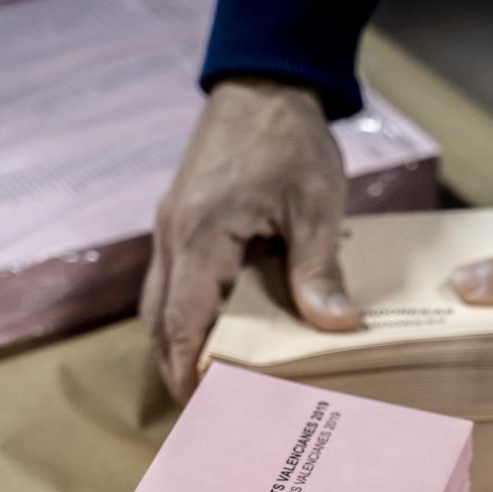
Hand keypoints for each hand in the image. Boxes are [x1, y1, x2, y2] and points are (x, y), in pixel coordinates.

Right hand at [141, 79, 359, 400]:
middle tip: (208, 408)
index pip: (182, 320)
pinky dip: (184, 311)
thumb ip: (319, 268)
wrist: (264, 83)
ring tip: (210, 378)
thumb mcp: (317, 206)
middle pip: (158, 319)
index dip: (188, 369)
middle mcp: (173, 235)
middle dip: (176, 365)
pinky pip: (171, 277)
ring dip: (177, 340)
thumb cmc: (289, 140)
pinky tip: (216, 327)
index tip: (202, 407)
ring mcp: (172, 225)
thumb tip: (335, 326)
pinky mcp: (182, 217)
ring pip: (158, 300)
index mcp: (200, 236)